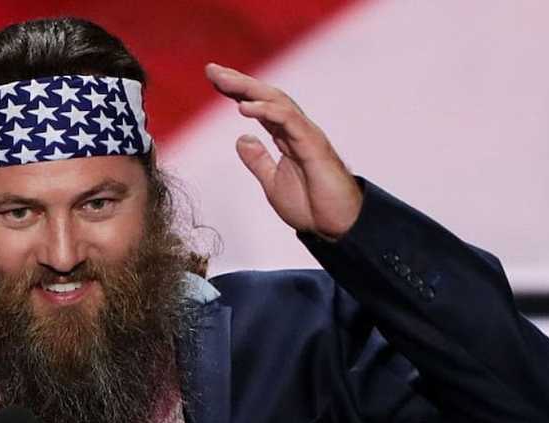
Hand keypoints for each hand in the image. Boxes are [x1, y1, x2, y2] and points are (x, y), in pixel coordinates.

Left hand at [204, 63, 360, 240]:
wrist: (336, 226)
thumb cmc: (312, 207)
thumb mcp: (273, 182)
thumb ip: (258, 160)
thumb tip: (241, 139)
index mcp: (285, 137)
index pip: (258, 106)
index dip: (237, 91)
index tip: (214, 78)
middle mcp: (296, 130)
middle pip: (265, 97)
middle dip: (239, 81)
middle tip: (212, 70)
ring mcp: (306, 135)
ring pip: (277, 101)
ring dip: (249, 89)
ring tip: (224, 81)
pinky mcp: (313, 145)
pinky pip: (289, 121)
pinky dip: (266, 111)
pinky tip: (244, 107)